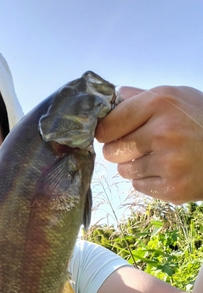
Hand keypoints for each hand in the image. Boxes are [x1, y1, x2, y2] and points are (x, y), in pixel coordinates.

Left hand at [95, 85, 202, 203]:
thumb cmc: (200, 120)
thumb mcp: (176, 97)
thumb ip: (141, 97)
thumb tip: (113, 97)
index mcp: (159, 103)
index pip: (108, 125)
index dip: (106, 132)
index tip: (111, 133)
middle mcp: (163, 132)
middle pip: (111, 151)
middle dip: (120, 150)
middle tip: (139, 146)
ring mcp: (168, 162)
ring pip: (124, 171)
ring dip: (134, 166)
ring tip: (158, 157)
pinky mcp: (172, 187)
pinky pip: (139, 186)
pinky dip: (148, 180)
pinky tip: (167, 170)